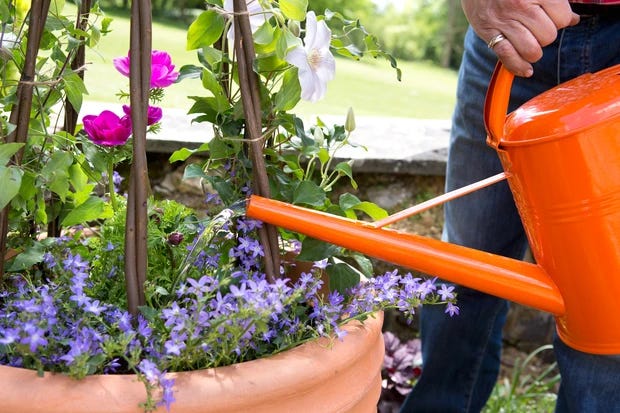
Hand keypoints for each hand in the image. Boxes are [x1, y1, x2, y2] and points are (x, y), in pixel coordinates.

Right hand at [461, 0, 578, 76]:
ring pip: (531, 50)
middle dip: (546, 35)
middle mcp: (519, 6)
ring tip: (530, 42)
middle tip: (538, 27)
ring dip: (534, 51)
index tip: (553, 15)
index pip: (562, 18)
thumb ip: (555, 0)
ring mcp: (503, 21)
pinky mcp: (488, 32)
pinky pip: (507, 56)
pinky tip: (526, 70)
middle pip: (548, 36)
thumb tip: (574, 20)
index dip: (561, 19)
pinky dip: (518, 67)